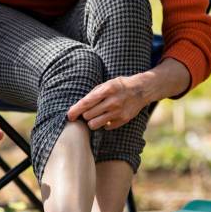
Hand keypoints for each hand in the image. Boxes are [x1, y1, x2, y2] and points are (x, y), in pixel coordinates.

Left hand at [67, 59, 191, 130]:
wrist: (141, 90)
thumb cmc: (119, 86)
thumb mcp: (106, 84)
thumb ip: (93, 94)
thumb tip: (78, 107)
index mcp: (106, 90)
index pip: (86, 103)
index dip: (75, 111)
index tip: (69, 116)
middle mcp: (112, 102)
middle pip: (88, 115)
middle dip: (85, 115)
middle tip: (88, 112)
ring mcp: (118, 112)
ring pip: (95, 124)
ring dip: (92, 121)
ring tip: (96, 116)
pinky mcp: (123, 120)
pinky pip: (106, 127)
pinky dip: (104, 124)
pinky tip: (108, 117)